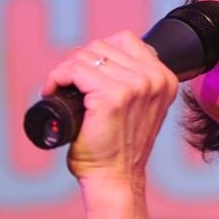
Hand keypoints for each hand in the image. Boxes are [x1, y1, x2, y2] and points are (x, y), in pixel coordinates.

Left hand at [41, 30, 178, 193]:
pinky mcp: (111, 96)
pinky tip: (53, 91)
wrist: (116, 178)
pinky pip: (74, 70)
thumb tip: (108, 56)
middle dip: (80, 63)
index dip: (100, 54)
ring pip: (85, 56)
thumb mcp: (142, 106)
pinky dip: (57, 78)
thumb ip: (138, 82)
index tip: (87, 75)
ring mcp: (134, 86)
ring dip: (66, 71)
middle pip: (102, 46)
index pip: (126, 40)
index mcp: (165, 78)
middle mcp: (154, 79)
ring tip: (61, 90)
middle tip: (70, 87)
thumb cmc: (122, 147)